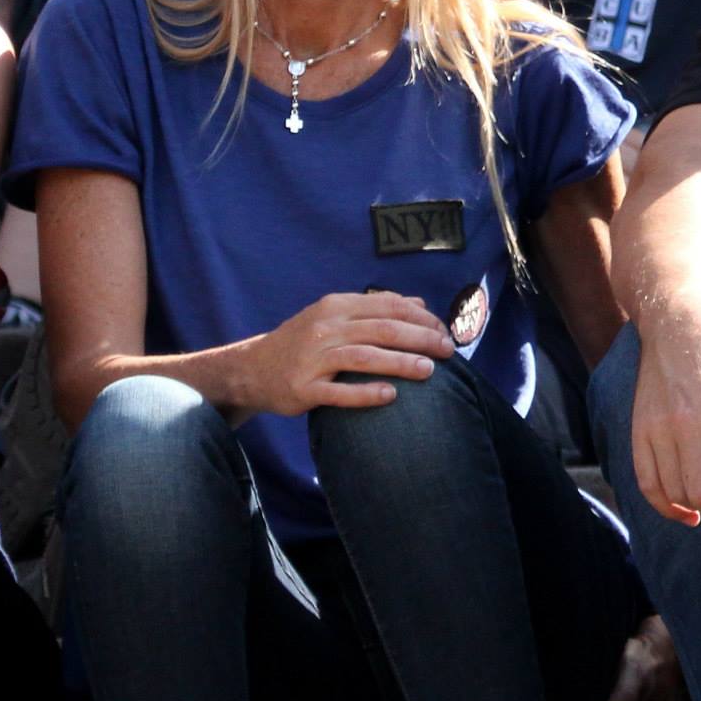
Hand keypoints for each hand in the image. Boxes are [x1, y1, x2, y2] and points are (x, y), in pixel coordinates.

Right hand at [245, 291, 455, 414]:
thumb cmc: (304, 342)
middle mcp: (324, 328)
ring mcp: (312, 359)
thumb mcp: (335, 317)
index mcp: (336, 306)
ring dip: (400, 363)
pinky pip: (338, 391)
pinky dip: (366, 393)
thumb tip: (419, 304)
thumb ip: (376, 309)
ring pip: (364, 357)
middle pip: (382, 330)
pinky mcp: (303, 388)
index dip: (421, 319)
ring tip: (429, 371)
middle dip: (420, 339)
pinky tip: (391, 395)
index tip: (444, 332)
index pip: (388, 307)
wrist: (252, 369)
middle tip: (447, 351)